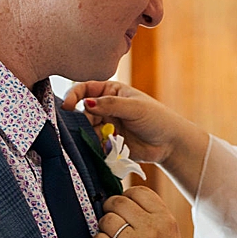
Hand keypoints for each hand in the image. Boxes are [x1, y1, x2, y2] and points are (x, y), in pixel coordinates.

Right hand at [62, 81, 210, 194]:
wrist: (170, 144)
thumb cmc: (157, 119)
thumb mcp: (134, 108)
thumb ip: (109, 105)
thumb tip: (85, 103)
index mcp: (111, 91)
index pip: (85, 89)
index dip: (73, 96)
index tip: (66, 106)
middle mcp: (105, 107)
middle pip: (82, 111)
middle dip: (82, 120)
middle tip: (91, 128)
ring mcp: (106, 125)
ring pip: (86, 129)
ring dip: (89, 135)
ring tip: (103, 139)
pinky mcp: (108, 142)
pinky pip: (93, 144)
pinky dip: (94, 146)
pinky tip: (103, 148)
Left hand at [91, 185, 211, 237]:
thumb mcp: (171, 237)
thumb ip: (152, 220)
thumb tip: (122, 203)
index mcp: (166, 219)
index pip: (137, 191)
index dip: (126, 199)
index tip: (124, 211)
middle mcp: (151, 228)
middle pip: (117, 202)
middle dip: (111, 212)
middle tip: (113, 227)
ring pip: (106, 221)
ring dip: (104, 230)